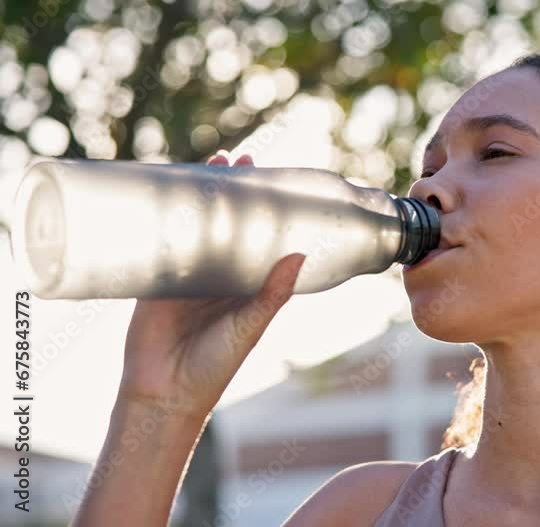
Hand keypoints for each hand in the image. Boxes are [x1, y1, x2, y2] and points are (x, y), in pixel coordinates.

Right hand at [118, 152, 305, 420]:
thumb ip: (271, 294)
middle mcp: (216, 277)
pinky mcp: (152, 279)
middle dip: (230, 192)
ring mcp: (184, 275)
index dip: (261, 209)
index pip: (256, 238)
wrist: (164, 394)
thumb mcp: (250, 326)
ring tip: (207, 163)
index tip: (269, 178)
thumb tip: (298, 255)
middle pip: (224, 224)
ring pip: (192, 226)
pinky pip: (157, 241)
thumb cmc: (214, 368)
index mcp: (244, 287)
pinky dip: (160, 217)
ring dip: (198, 196)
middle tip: (239, 158)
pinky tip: (163, 192)